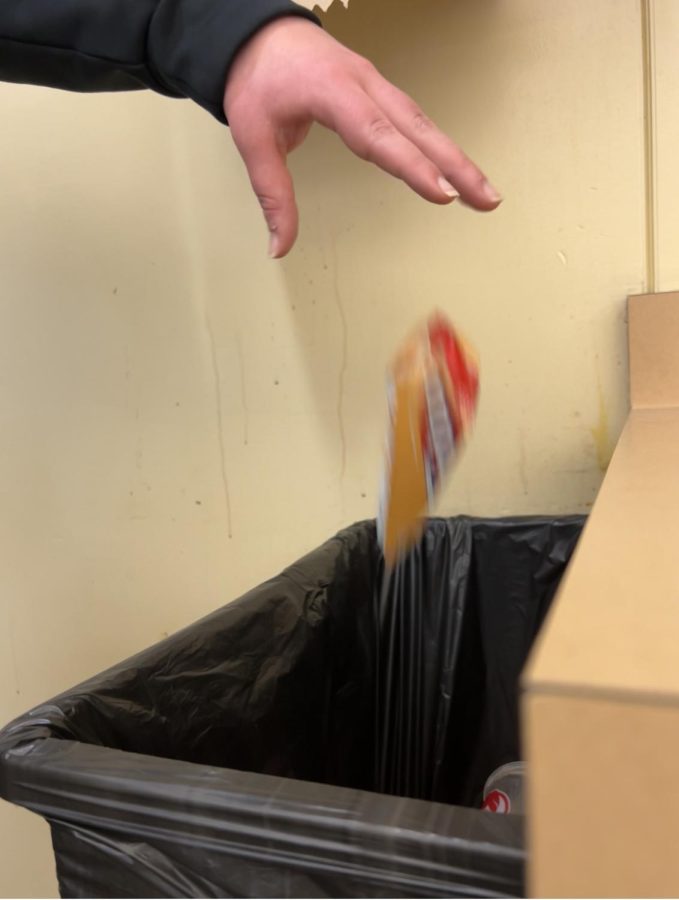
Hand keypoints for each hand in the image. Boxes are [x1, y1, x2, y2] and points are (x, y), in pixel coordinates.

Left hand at [223, 17, 500, 258]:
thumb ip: (272, 195)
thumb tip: (279, 246)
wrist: (258, 36)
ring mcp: (375, 84)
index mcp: (330, 91)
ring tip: (483, 195)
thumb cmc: (258, 80)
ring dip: (456, 159)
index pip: (377, 133)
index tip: (441, 193)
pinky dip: (440, 146)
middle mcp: (362, 84)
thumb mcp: (252, 139)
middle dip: (455, 165)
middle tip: (485, 200)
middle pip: (417, 127)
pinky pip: (416, 119)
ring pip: (424, 122)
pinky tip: (456, 170)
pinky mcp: (379, 91)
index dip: (411, 165)